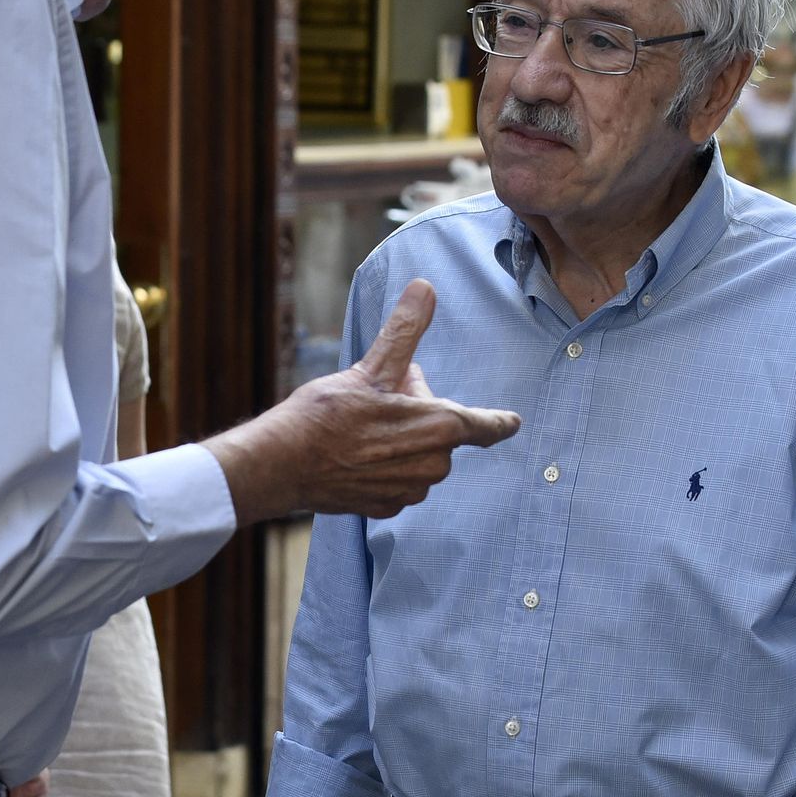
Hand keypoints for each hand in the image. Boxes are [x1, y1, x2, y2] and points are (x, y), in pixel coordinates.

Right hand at [207, 279, 520, 525]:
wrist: (282, 464)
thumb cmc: (326, 415)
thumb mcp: (371, 367)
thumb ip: (406, 330)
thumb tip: (426, 288)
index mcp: (439, 428)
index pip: (485, 426)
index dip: (499, 422)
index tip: (513, 422)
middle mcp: (433, 466)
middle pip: (441, 432)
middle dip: (418, 413)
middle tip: (379, 400)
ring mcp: (410, 491)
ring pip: (419, 457)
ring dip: (402, 440)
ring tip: (361, 428)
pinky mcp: (386, 507)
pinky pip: (399, 480)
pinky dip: (384, 467)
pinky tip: (355, 456)